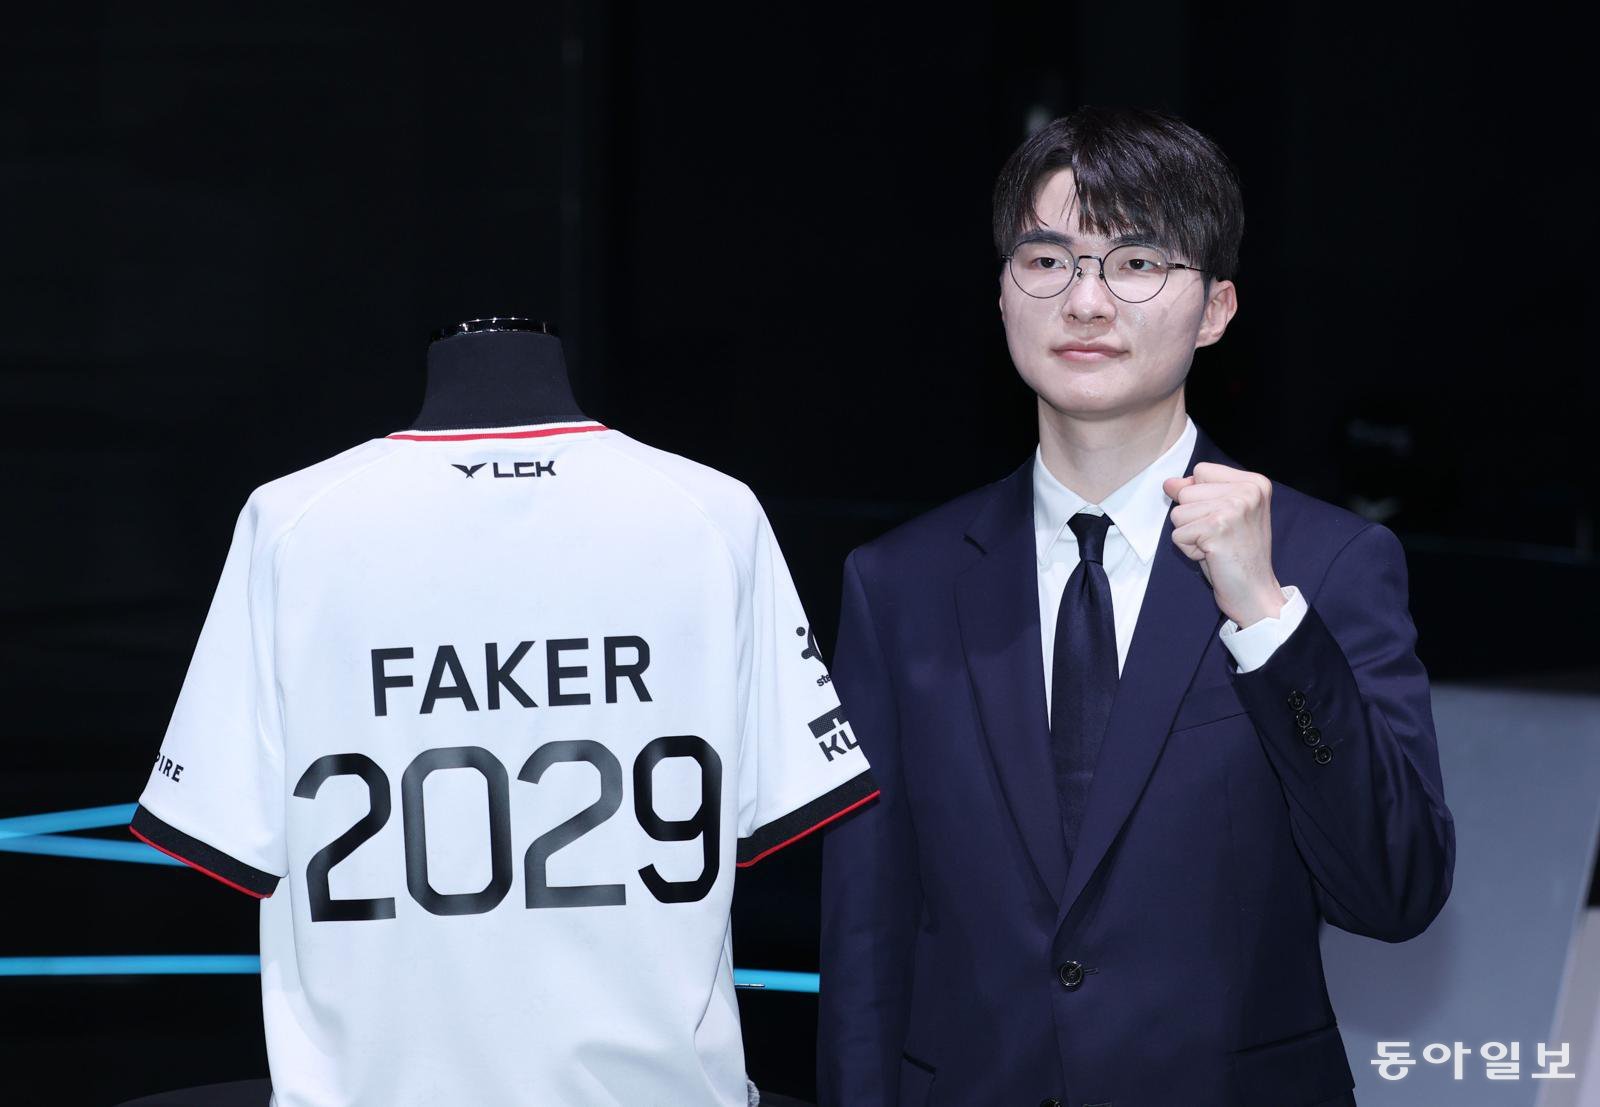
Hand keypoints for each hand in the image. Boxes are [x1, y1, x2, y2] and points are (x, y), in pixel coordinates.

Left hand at [1161, 463, 1284, 627]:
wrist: (1255, 592)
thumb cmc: (1238, 555)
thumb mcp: (1222, 515)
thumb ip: (1199, 493)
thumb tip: (1169, 482)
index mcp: (1254, 483)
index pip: (1200, 471)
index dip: (1199, 498)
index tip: (1222, 520)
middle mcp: (1248, 491)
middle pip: (1186, 491)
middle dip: (1192, 518)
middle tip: (1218, 537)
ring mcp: (1234, 508)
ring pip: (1178, 513)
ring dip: (1189, 535)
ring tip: (1214, 546)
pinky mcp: (1217, 527)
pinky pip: (1177, 534)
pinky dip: (1188, 550)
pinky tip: (1211, 556)